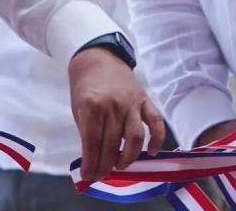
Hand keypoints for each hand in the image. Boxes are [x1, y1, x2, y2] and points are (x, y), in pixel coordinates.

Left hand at [68, 47, 165, 181]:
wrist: (98, 58)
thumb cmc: (85, 86)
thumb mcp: (78, 108)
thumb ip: (87, 131)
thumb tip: (92, 159)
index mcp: (92, 106)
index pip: (92, 143)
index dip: (90, 163)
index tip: (88, 177)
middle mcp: (113, 105)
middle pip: (112, 144)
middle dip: (105, 165)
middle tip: (101, 175)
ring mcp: (132, 103)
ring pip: (135, 137)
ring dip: (128, 157)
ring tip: (120, 166)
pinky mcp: (145, 100)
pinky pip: (155, 122)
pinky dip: (157, 139)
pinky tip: (152, 152)